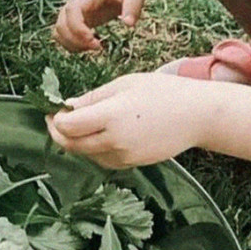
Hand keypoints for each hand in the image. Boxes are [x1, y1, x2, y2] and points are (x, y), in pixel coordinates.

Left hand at [47, 72, 208, 168]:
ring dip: (75, 142)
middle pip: (72, 145)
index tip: (53, 110)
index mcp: (111, 116)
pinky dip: (93, 149)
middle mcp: (115, 141)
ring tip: (78, 124)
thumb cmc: (162, 92)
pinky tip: (97, 134)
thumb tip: (66, 107)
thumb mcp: (124, 84)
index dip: (55, 120)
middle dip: (58, 133)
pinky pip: (102, 159)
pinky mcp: (132, 164)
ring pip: (85, 154)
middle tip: (55, 119)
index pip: (68, 126)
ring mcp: (124, 156)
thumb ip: (92, 98)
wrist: (197, 116)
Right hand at [53, 0, 148, 52]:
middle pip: (61, 25)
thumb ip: (133, 6)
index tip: (96, 41)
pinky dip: (74, 45)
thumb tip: (129, 24)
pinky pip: (65, 36)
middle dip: (76, 41)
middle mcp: (75, 3)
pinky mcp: (77, 21)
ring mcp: (73, 13)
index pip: (71, 12)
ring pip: (59, 33)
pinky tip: (93, 45)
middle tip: (99, 47)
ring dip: (73, 45)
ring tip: (96, 46)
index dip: (78, 29)